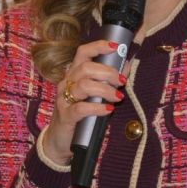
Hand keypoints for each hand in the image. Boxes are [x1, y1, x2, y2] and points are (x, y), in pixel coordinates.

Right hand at [40, 40, 127, 164]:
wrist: (60, 141)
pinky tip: (108, 109)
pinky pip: (81, 108)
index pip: (83, 53)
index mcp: (74, 74)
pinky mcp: (65, 116)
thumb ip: (108, 81)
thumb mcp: (94, 95)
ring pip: (84, 86)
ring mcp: (64, 99)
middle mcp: (66, 83)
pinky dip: (97, 108)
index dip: (99, 47)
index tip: (116, 47)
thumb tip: (126, 66)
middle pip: (86, 68)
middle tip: (121, 81)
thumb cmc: (80, 115)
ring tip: (117, 97)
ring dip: (105, 89)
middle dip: (108, 72)